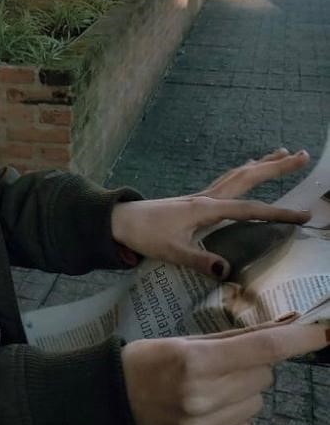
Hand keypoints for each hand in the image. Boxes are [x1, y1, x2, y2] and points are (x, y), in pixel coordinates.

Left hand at [111, 149, 311, 277]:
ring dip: (263, 164)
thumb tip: (228, 272)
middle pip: (248, 178)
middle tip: (304, 156)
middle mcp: (207, 197)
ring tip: (284, 153)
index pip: (250, 210)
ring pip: (238, 175)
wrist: (120, 220)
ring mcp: (201, 196)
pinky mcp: (195, 200)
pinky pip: (227, 180)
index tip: (305, 215)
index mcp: (206, 209)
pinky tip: (248, 168)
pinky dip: (244, 172)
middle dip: (277, 168)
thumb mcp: (172, 253)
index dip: (279, 213)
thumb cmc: (145, 236)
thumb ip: (200, 262)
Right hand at [121, 322, 328, 424]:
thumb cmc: (148, 361)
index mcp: (194, 360)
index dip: (297, 340)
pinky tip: (207, 414)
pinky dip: (234, 422)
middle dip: (250, 367)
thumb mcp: (184, 341)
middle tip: (219, 367)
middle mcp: (200, 396)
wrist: (111, 400)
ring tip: (207, 392)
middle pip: (262, 377)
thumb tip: (283, 328)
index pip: (260, 349)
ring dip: (241, 395)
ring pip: (256, 405)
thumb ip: (233, 339)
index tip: (325, 332)